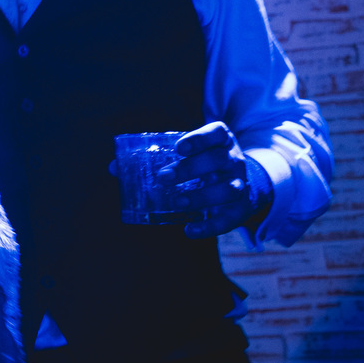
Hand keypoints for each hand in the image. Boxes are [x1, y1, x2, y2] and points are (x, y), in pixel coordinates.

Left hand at [168, 122, 271, 237]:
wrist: (244, 183)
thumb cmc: (207, 162)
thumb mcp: (196, 151)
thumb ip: (165, 156)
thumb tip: (118, 166)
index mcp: (222, 141)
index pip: (217, 133)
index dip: (198, 139)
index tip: (178, 148)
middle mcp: (234, 160)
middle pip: (217, 160)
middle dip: (189, 168)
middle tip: (163, 177)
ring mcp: (240, 184)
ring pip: (229, 189)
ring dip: (201, 197)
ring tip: (177, 202)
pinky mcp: (241, 209)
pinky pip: (229, 219)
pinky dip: (210, 227)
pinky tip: (190, 230)